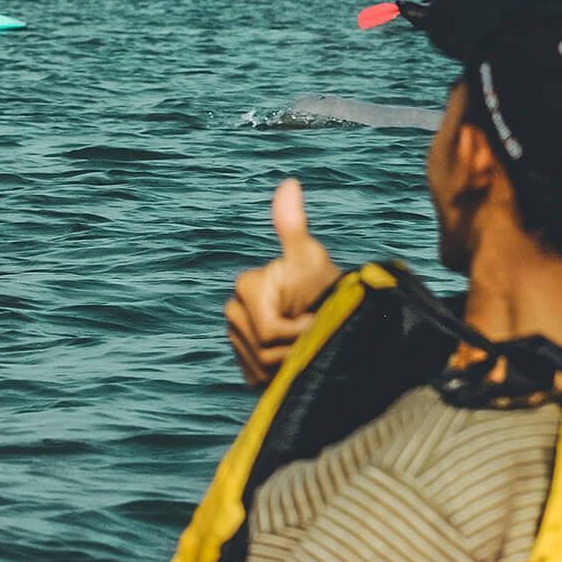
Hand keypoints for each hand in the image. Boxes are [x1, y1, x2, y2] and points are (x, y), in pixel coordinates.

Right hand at [224, 178, 339, 386]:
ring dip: (291, 362)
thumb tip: (289, 182)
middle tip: (314, 334)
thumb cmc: (322, 284)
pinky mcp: (244, 366)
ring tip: (307, 346)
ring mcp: (237, 341)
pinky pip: (258, 379)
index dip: (298, 330)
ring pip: (261, 368)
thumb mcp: (310, 257)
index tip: (316, 320)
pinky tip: (294, 362)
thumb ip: (293, 225)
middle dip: (294, 348)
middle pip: (263, 351)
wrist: (329, 316)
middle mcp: (233, 313)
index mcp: (245, 287)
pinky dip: (280, 376)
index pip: (268, 329)